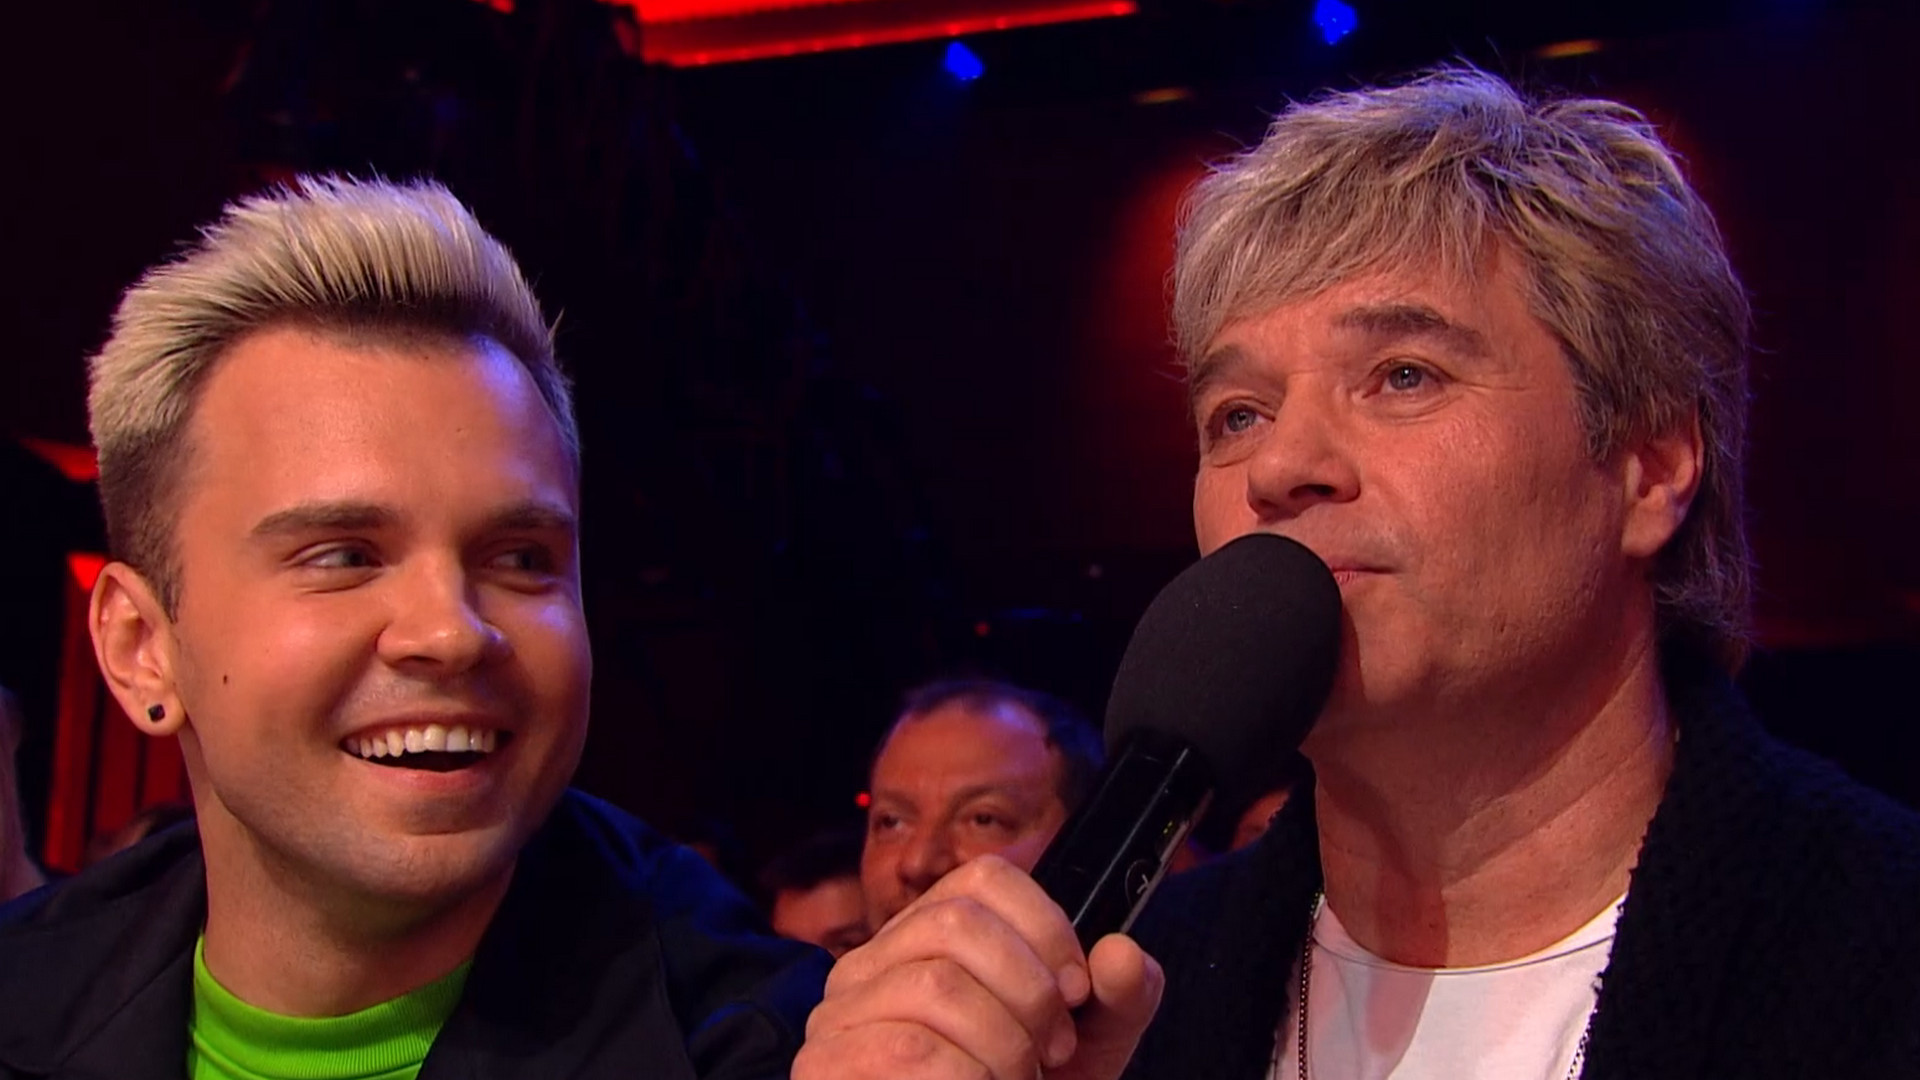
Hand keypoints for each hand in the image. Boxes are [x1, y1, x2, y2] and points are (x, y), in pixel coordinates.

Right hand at [792, 855, 1163, 1079]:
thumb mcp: (1080, 1055)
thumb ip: (1114, 1004)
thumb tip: (1123, 954)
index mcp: (924, 942)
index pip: (982, 880)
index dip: (1045, 925)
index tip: (1078, 990)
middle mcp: (869, 967)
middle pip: (958, 922)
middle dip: (1030, 991)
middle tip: (1053, 1053)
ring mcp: (837, 1018)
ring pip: (937, 985)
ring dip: (1003, 1047)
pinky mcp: (826, 1068)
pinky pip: (912, 1051)